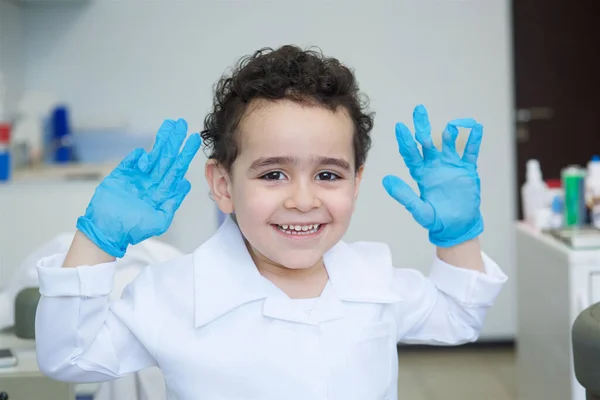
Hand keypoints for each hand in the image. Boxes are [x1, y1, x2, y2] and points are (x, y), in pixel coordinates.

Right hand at [76, 119, 200, 256]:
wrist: (107, 231)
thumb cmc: (133, 229)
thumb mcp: (159, 220)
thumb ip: (172, 203)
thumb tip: (184, 184)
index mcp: (162, 190)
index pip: (177, 168)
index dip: (185, 153)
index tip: (194, 139)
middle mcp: (152, 181)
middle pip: (166, 157)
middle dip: (174, 140)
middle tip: (182, 123)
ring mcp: (137, 176)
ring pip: (152, 154)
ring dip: (160, 140)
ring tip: (169, 125)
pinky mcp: (121, 174)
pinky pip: (131, 161)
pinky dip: (138, 157)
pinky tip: (144, 156)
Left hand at [382, 105, 483, 247]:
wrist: (457, 226)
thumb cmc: (436, 219)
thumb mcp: (419, 209)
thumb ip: (404, 195)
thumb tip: (386, 181)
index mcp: (421, 174)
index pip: (411, 154)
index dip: (406, 141)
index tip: (400, 127)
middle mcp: (434, 165)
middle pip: (427, 142)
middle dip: (423, 126)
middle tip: (419, 110)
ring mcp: (451, 166)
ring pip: (449, 143)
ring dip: (449, 133)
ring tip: (451, 126)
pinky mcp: (467, 170)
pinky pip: (470, 152)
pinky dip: (473, 140)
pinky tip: (475, 128)